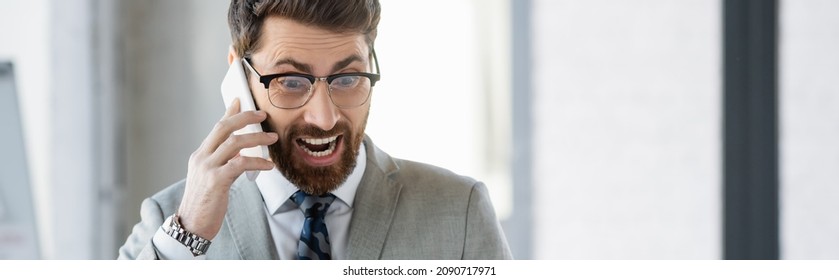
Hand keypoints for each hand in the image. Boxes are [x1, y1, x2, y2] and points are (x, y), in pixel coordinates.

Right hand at [177, 98, 277, 239]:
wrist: (191, 226)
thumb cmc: (205, 203)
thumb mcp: (211, 177)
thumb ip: (224, 162)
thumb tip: (240, 151)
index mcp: (200, 155)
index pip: (217, 127)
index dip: (230, 112)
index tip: (241, 100)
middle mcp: (201, 157)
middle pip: (224, 127)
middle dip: (245, 118)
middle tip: (262, 115)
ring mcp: (207, 168)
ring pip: (234, 143)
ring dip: (256, 139)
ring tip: (272, 139)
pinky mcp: (216, 181)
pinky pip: (240, 164)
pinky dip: (257, 162)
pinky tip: (268, 166)